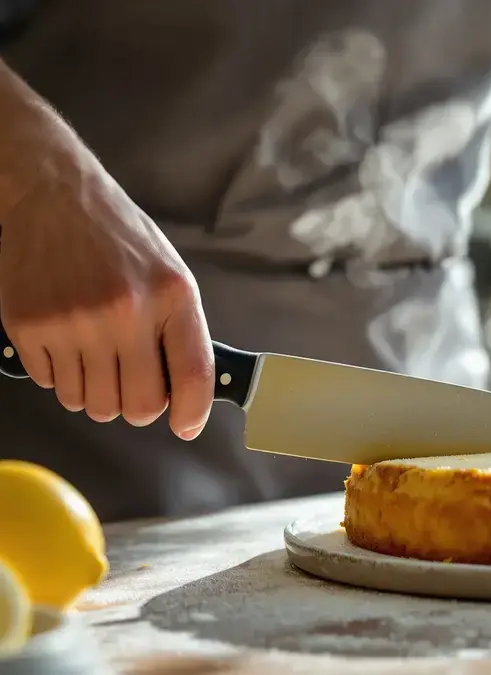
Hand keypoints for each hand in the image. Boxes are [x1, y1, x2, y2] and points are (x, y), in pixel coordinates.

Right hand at [0, 148, 214, 438]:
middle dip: (137, 405)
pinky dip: (62, 376)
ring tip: (96, 355)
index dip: (191, 412)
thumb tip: (185, 395)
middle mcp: (125, 312)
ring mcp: (74, 322)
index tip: (185, 426)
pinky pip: (53, 386)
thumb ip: (181, 331)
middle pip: (138, 406)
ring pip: (93, 405)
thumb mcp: (170, 275)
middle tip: (131, 383)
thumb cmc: (119, 239)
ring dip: (97, 392)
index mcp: (171, 297)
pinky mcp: (30, 327)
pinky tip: (66, 341)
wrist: (56, 196)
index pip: (192, 376)